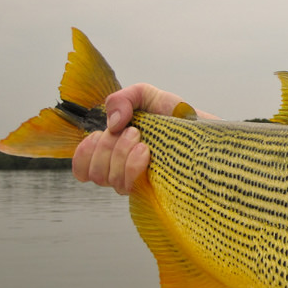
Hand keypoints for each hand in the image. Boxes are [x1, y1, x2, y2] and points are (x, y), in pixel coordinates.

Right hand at [72, 83, 209, 194]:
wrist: (204, 130)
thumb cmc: (176, 116)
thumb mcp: (146, 96)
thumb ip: (122, 99)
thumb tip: (112, 124)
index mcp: (115, 151)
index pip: (83, 169)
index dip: (83, 156)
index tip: (101, 136)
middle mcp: (123, 171)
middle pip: (95, 172)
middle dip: (108, 147)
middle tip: (134, 132)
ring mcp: (138, 182)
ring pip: (109, 180)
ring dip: (120, 154)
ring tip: (142, 141)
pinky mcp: (153, 191)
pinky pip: (128, 186)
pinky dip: (131, 166)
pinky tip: (145, 152)